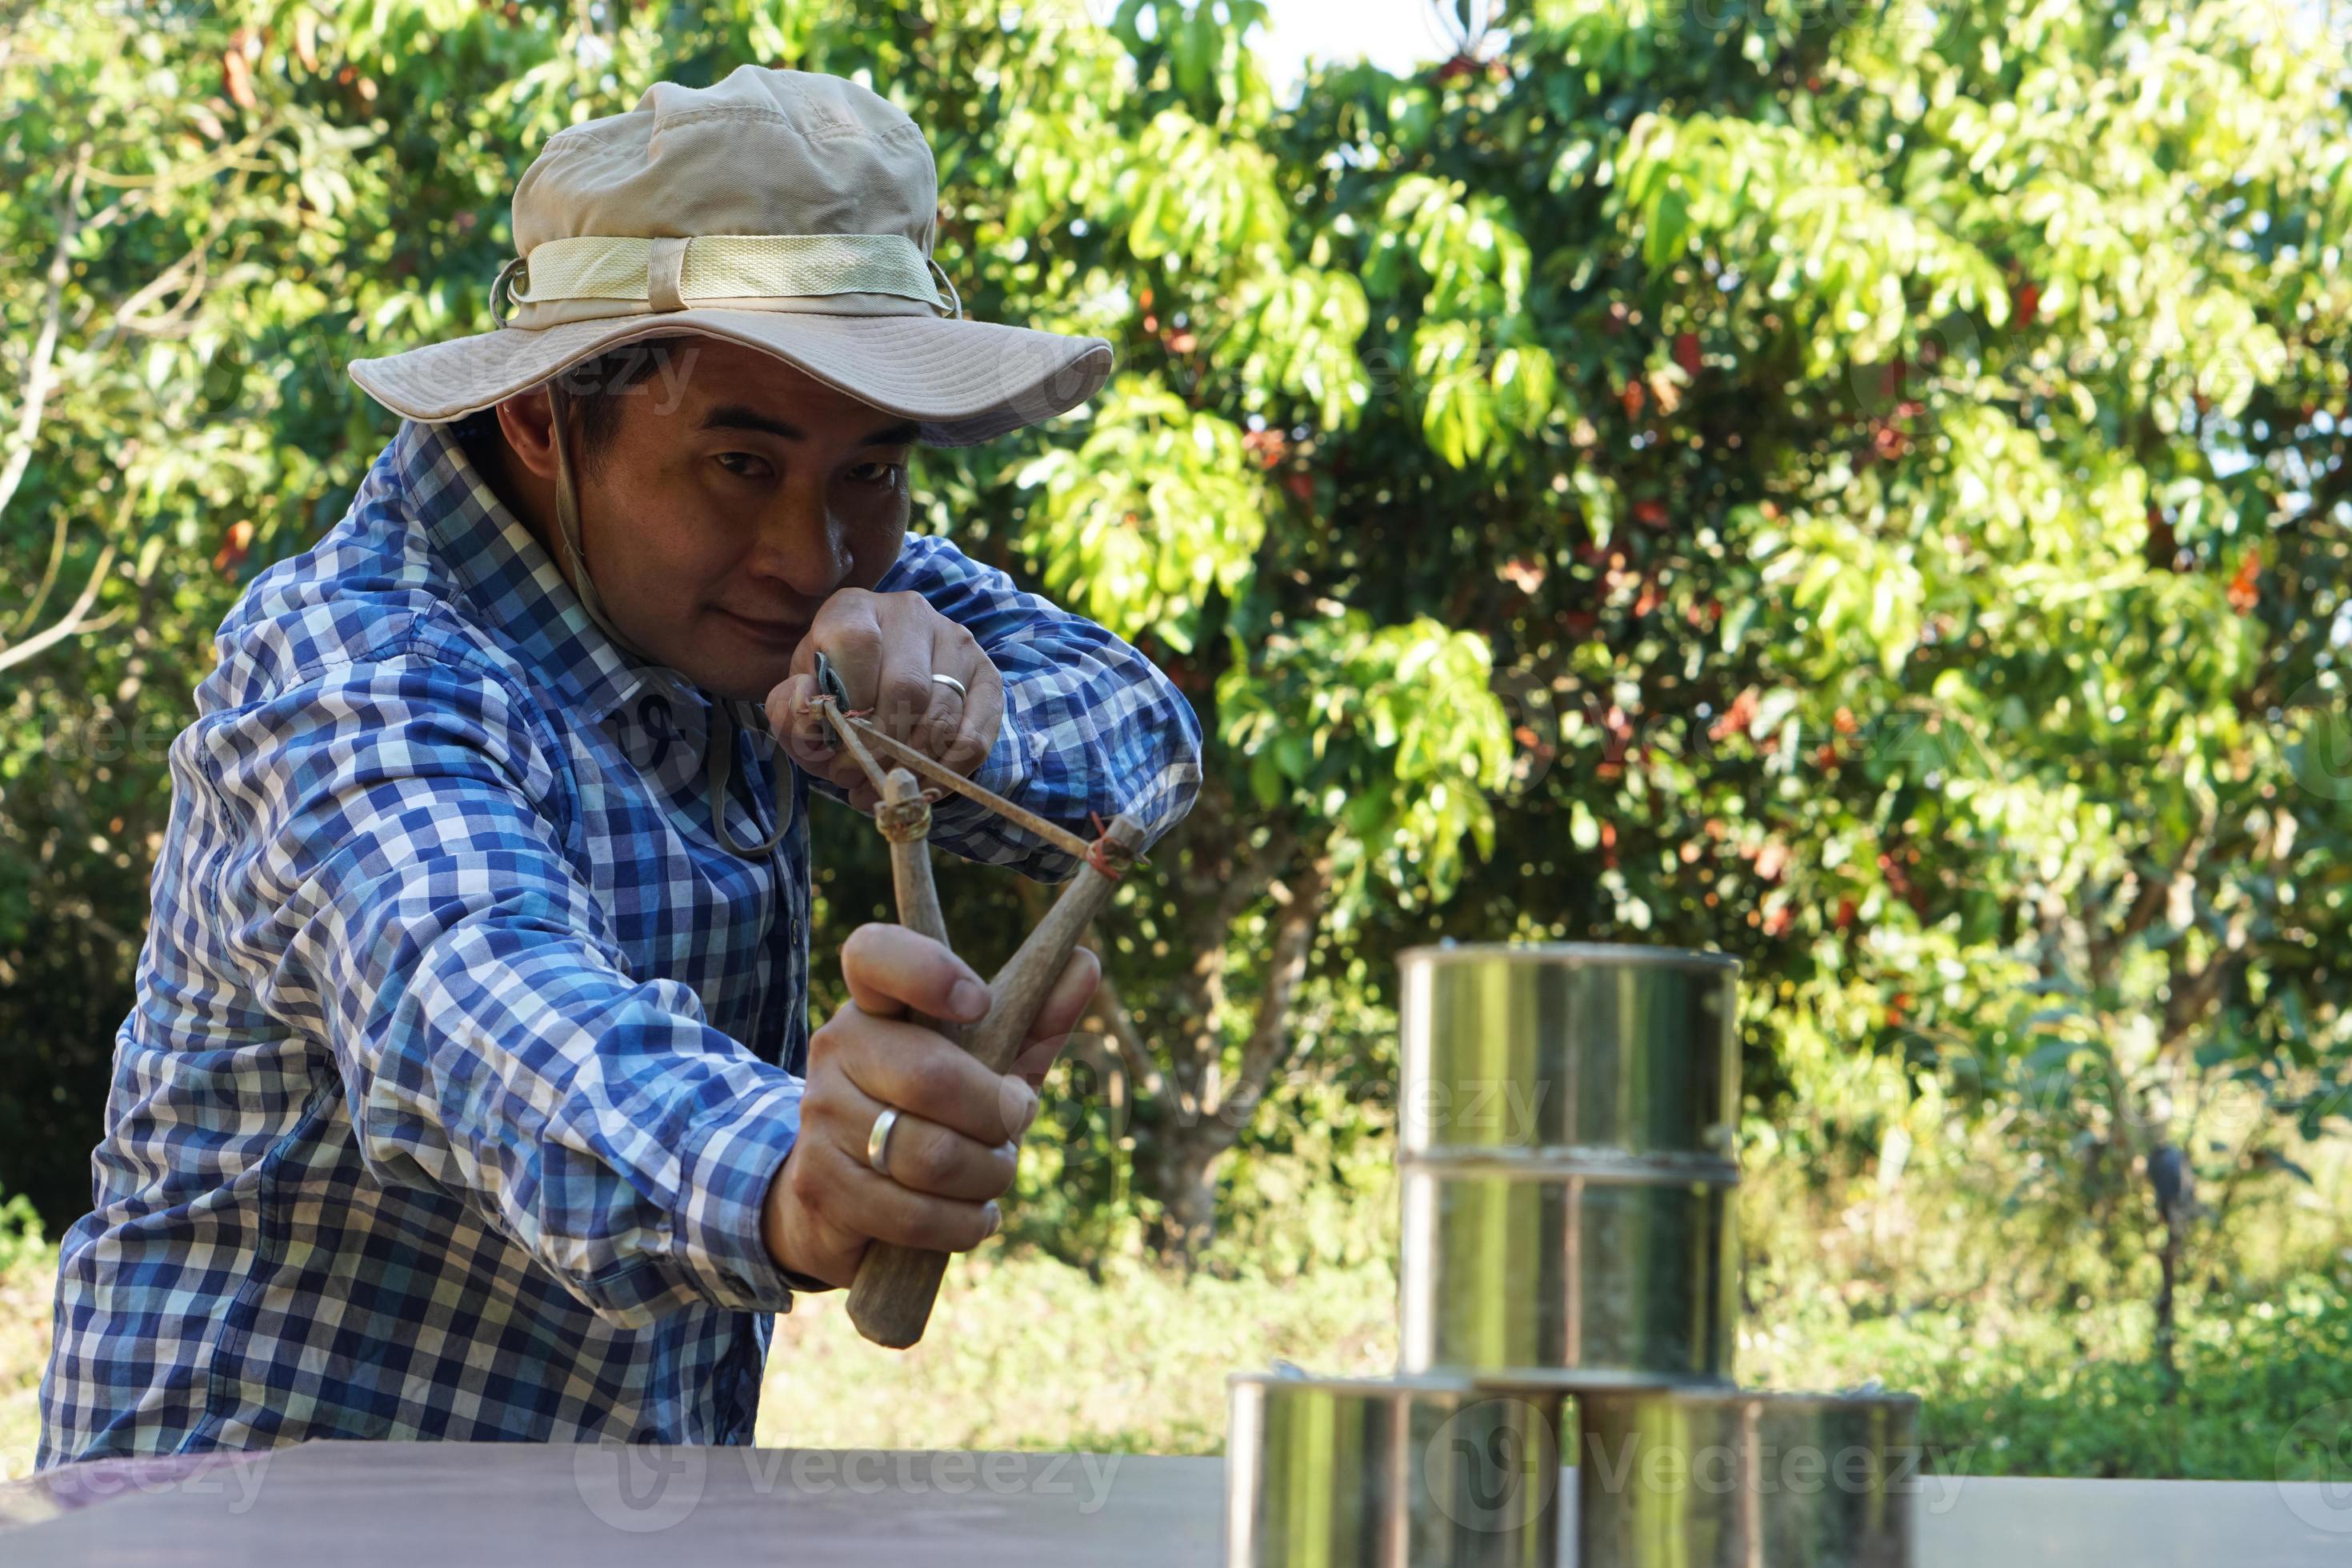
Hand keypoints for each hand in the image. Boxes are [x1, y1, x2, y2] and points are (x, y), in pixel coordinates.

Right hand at [761, 923, 1099, 1288]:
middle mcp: (836, 1048)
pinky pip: (914, 1214)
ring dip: (988, 1174)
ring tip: (992, 1173)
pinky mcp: (820, 1186)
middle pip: (931, 1077)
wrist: (847, 1196)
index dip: (928, 971)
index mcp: (876, 1003)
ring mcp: (820, 1118)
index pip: (876, 955)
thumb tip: (1085, 961)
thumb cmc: (936, 1113)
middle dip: (999, 1114)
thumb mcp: (987, 1064)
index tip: (979, 1002)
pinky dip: (965, 1223)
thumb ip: (1035, 1019)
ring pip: (931, 1155)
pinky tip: (974, 1216)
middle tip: (1014, 1125)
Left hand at [763, 589, 1004, 810]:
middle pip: (906, 687)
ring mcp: (956, 642)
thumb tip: (808, 706)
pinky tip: (920, 785)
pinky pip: (975, 738)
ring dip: (909, 767)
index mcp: (854, 608)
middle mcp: (910, 613)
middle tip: (854, 777)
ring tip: (882, 787)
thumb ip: (788, 707)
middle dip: (878, 747)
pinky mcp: (987, 677)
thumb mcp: (799, 700)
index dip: (848, 700)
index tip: (836, 741)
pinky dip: (946, 774)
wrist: (882, 687)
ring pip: (942, 717)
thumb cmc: (835, 694)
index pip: (856, 642)